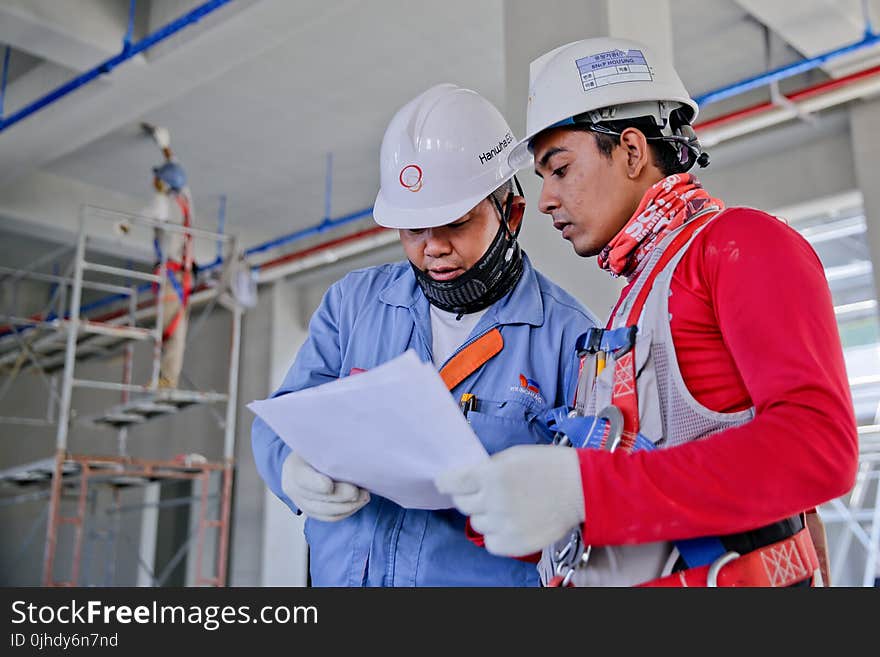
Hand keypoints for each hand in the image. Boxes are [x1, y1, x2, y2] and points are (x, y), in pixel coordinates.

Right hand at [282, 452, 369, 521]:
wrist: (305, 460)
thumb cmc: (316, 447)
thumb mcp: (319, 443)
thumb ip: (331, 448)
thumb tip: (352, 448)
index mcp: (293, 468)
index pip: (302, 479)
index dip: (315, 484)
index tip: (329, 485)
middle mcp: (293, 488)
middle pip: (316, 498)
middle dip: (340, 497)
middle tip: (358, 491)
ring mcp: (302, 502)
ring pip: (325, 512)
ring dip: (348, 506)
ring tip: (364, 497)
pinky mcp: (312, 512)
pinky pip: (330, 517)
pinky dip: (346, 512)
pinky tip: (359, 502)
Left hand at [435, 444, 583, 556]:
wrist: (581, 488)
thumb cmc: (548, 466)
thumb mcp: (513, 455)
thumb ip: (486, 468)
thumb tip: (464, 479)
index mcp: (491, 474)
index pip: (451, 483)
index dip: (446, 482)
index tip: (446, 483)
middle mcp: (494, 500)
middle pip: (462, 504)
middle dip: (469, 497)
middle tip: (483, 493)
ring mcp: (505, 524)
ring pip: (477, 524)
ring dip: (484, 515)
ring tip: (504, 507)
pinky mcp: (516, 543)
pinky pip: (491, 543)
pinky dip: (496, 535)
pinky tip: (509, 523)